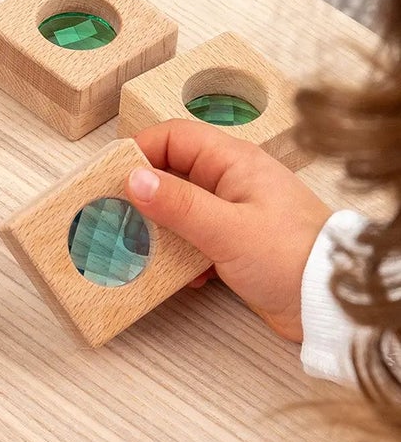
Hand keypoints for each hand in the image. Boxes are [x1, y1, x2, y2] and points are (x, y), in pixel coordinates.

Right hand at [125, 120, 330, 341]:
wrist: (330, 304)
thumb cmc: (291, 258)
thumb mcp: (227, 229)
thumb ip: (178, 203)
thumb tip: (133, 178)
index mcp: (233, 163)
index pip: (174, 138)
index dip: (139, 152)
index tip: (110, 179)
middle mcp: (231, 181)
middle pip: (170, 174)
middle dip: (141, 197)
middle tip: (117, 218)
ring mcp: (232, 212)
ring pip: (178, 209)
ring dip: (158, 231)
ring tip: (142, 250)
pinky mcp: (233, 242)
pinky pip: (192, 238)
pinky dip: (179, 255)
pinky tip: (182, 276)